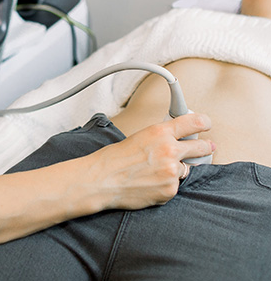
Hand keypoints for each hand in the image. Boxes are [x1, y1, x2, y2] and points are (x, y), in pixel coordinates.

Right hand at [86, 112, 213, 210]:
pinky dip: (166, 185)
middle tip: (208, 147)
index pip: (193, 123)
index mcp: (160, 132)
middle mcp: (170, 150)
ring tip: (157, 170)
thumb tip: (175, 140)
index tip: (206, 124)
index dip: (203, 123)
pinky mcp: (170, 190)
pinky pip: (175, 186)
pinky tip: (151, 182)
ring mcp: (171, 171)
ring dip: (177, 169)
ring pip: (185, 169)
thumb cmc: (116, 158)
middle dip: (205, 148)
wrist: (104, 179)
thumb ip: (161, 137)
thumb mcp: (140, 136)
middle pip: (200, 148)